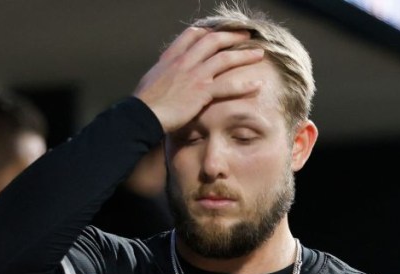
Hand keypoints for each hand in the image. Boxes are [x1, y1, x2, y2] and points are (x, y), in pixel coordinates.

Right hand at [134, 27, 264, 132]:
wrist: (141, 115)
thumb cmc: (143, 103)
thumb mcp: (151, 79)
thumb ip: (164, 73)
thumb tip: (167, 76)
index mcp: (171, 57)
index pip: (193, 35)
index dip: (209, 32)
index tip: (219, 33)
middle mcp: (184, 61)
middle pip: (213, 40)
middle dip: (232, 36)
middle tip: (246, 35)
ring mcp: (194, 75)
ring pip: (225, 58)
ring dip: (244, 55)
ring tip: (259, 54)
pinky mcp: (201, 92)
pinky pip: (228, 86)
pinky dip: (244, 85)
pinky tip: (257, 84)